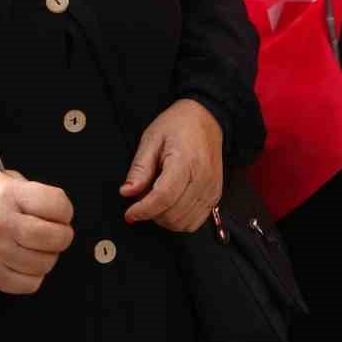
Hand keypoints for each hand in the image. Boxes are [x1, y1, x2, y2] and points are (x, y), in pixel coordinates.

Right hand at [0, 168, 73, 294]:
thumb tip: (53, 207)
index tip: (60, 214)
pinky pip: (29, 283)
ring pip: (46, 262)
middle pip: (56, 237)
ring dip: (47, 256)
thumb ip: (24, 188)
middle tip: (54, 233)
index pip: (57, 205)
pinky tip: (24, 264)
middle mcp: (2, 223)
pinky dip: (33, 276)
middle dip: (61, 235)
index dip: (64, 210)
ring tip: (36, 249)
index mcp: (6, 194)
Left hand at [120, 99, 223, 231]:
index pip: (163, 197)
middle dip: (152, 213)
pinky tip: (171, 205)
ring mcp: (211, 189)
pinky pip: (195, 222)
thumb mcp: (151, 139)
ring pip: (184, 223)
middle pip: (173, 214)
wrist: (206, 118)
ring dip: (165, 219)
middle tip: (143, 199)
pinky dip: (179, 220)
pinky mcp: (215, 195)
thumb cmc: (178, 125)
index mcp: (184, 161)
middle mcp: (202, 178)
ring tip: (157, 200)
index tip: (130, 213)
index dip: (143, 210)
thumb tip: (127, 192)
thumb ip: (140, 168)